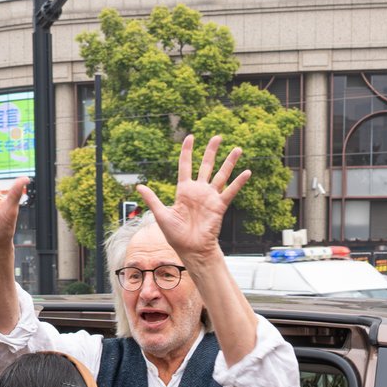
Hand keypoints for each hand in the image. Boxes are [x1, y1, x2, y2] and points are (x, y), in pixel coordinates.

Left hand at [136, 135, 249, 263]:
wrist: (191, 249)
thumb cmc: (176, 235)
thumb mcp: (161, 215)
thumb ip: (152, 199)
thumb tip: (139, 186)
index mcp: (183, 190)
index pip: (185, 166)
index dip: (187, 151)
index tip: (190, 137)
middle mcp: (198, 191)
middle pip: (206, 165)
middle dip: (211, 151)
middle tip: (217, 137)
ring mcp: (210, 197)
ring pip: (221, 175)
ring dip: (230, 162)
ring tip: (238, 149)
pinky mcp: (219, 206)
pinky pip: (230, 191)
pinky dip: (238, 182)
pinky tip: (247, 172)